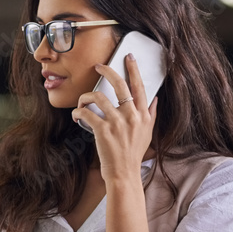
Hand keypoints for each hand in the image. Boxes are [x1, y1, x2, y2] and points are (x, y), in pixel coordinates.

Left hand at [71, 53, 157, 183]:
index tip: (128, 57)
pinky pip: (86, 113)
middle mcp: (132, 116)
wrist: (124, 174)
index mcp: (143, 115)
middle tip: (98, 66)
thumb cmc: (133, 154)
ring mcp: (118, 123)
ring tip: (82, 101)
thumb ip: (151, 114)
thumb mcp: (148, 133)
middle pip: (120, 85)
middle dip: (108, 71)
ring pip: (98, 97)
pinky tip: (77, 115)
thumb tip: (155, 98)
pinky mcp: (103, 131)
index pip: (140, 87)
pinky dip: (78, 112)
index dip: (134, 70)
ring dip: (86, 96)